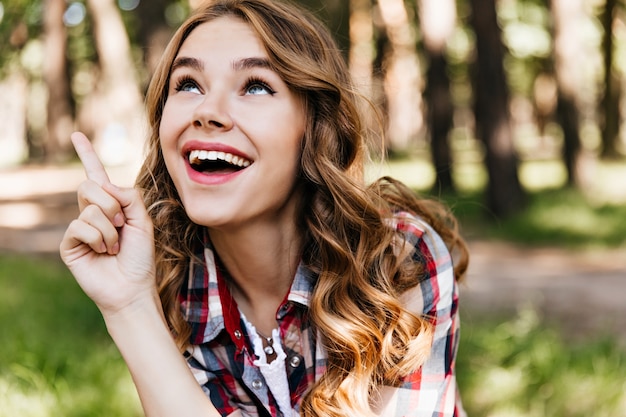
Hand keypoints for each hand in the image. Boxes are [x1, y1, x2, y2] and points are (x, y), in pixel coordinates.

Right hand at [60, 132, 156, 316]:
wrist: (133, 287)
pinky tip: (103, 253)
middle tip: (122, 226)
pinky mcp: (69, 244)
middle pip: (89, 186)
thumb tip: (104, 185)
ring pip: (90, 209)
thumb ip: (129, 197)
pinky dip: (98, 239)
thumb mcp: (143, 222)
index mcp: (111, 206)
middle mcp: (92, 214)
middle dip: (111, 205)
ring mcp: (79, 228)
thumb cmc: (140, 257)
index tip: (77, 135)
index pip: (96, 176)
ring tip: (114, 247)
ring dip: (110, 230)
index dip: (87, 156)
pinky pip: (80, 226)